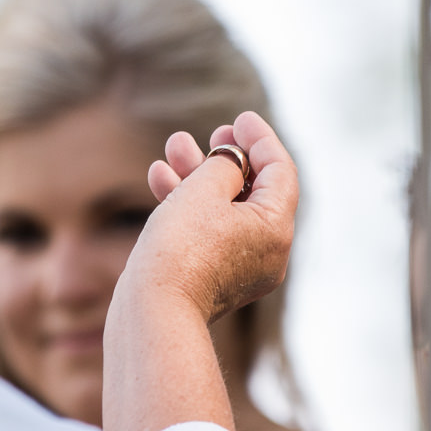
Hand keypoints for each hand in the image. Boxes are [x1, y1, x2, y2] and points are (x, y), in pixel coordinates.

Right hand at [126, 111, 296, 324]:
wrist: (150, 312)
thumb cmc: (180, 247)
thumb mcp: (206, 189)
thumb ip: (226, 165)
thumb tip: (234, 163)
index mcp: (277, 229)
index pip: (280, 170)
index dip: (261, 138)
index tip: (240, 118)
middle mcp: (269, 251)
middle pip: (254, 189)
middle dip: (227, 156)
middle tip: (213, 135)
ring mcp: (242, 267)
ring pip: (226, 208)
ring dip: (200, 174)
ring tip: (173, 146)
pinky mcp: (214, 277)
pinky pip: (210, 231)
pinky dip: (189, 205)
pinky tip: (159, 177)